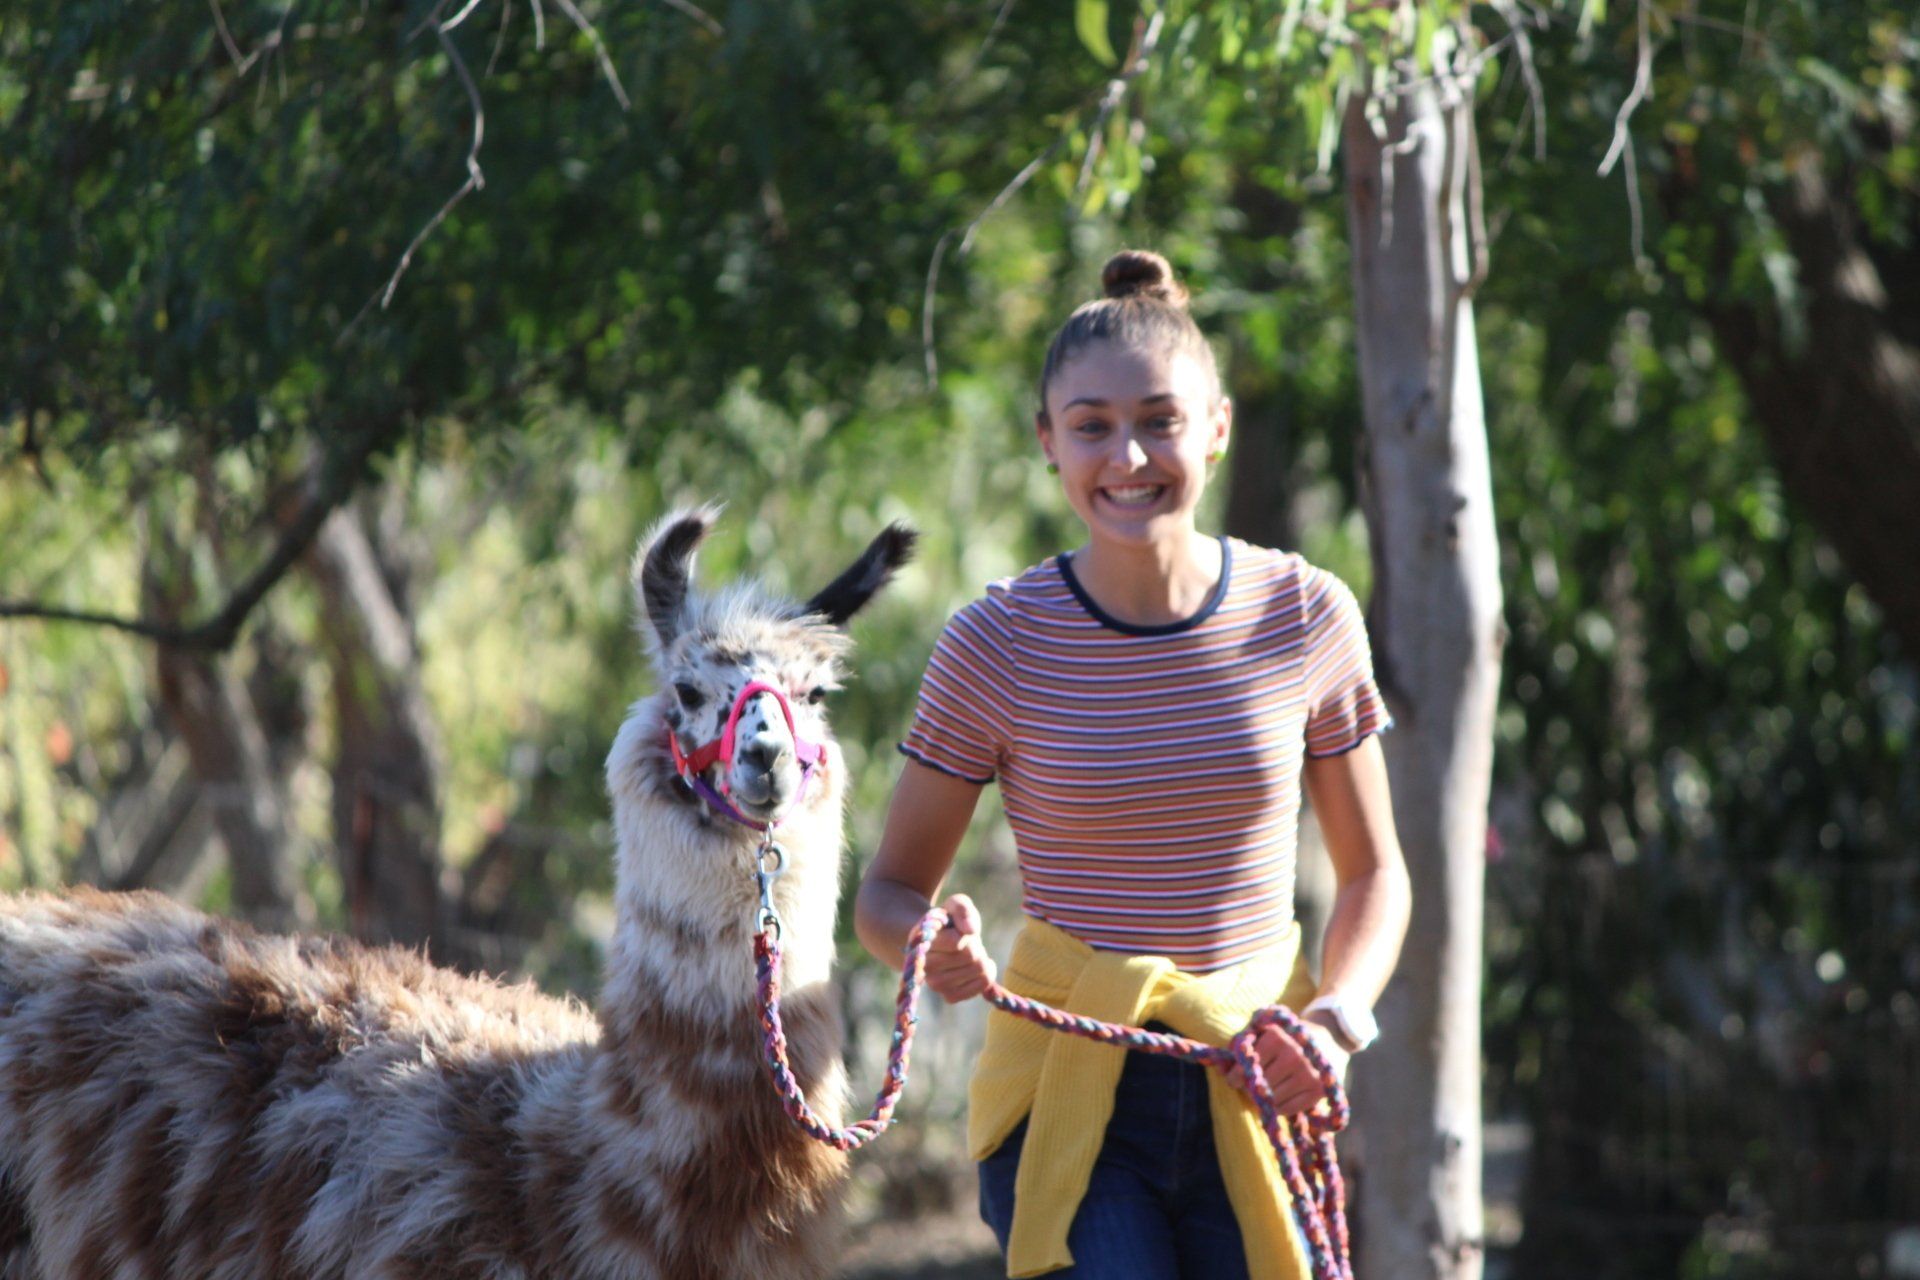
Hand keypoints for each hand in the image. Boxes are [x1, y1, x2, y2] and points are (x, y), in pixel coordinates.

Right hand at [924, 894, 996, 1002]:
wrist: (942, 944)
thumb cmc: (950, 922)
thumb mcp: (956, 905)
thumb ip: (962, 908)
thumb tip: (970, 930)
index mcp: (922, 940)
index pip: (956, 941)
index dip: (966, 933)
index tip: (960, 930)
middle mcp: (924, 966)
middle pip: (971, 956)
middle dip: (976, 945)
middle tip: (967, 943)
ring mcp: (935, 984)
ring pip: (979, 970)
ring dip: (981, 958)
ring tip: (969, 954)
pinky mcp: (949, 996)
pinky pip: (981, 986)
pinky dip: (986, 975)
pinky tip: (976, 967)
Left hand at [1225, 1019, 1349, 1113]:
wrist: (1325, 1038)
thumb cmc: (1283, 1038)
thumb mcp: (1260, 1033)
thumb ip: (1240, 1047)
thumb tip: (1222, 1068)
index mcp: (1276, 1037)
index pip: (1247, 1066)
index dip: (1236, 1076)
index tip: (1233, 1080)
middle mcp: (1294, 1054)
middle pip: (1260, 1085)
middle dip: (1250, 1089)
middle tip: (1250, 1087)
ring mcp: (1308, 1073)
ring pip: (1273, 1100)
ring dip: (1265, 1100)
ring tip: (1266, 1091)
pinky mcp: (1319, 1090)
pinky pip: (1288, 1109)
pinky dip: (1278, 1108)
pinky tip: (1279, 1097)